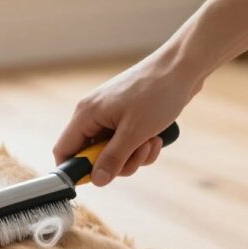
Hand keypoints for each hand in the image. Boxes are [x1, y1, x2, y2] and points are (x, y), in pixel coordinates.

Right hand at [53, 50, 199, 184]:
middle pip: (92, 156)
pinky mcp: (127, 118)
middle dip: (117, 163)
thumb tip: (96, 180)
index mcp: (87, 114)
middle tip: (136, 155)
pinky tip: (156, 138)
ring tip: (150, 142)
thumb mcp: (134, 132)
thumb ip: (112, 159)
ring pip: (113, 153)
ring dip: (134, 156)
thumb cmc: (157, 93)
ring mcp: (111, 116)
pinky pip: (126, 144)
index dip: (75, 169)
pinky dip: (141, 147)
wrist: (183, 68)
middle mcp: (94, 115)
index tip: (97, 178)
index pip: (64, 149)